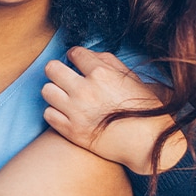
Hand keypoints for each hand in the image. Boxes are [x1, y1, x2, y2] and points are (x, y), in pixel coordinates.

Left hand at [42, 46, 185, 173]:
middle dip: (57, 70)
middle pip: (51, 68)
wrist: (148, 143)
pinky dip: (55, 112)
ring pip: (46, 90)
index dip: (75, 56)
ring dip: (55, 91)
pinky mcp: (71, 131)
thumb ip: (109, 61)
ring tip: (64, 96)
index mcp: (101, 73)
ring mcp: (76, 111)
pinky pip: (48, 113)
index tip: (76, 62)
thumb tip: (90, 55)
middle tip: (64, 77)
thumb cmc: (143, 108)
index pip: (74, 53)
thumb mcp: (131, 78)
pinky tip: (66, 113)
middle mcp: (84, 90)